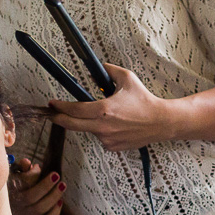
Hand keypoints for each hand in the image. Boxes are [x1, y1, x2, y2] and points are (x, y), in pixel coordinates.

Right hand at [8, 160, 65, 214]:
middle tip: (57, 175)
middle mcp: (16, 204)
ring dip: (53, 197)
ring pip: (40, 209)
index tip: (39, 167)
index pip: (20, 183)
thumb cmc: (19, 186)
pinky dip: (55, 212)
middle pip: (30, 197)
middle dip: (46, 186)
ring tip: (62, 186)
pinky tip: (60, 202)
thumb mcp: (18, 174)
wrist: (14, 207)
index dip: (32, 174)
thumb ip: (22, 167)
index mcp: (11, 190)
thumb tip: (27, 162)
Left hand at [48, 64, 170, 151]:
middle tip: (52, 115)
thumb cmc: (145, 101)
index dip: (60, 106)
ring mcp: (108, 139)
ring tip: (107, 117)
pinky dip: (102, 132)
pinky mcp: (113, 146)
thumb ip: (109, 70)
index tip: (52, 104)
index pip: (74, 109)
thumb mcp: (127, 78)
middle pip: (71, 125)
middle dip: (59, 119)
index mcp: (104, 109)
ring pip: (88, 130)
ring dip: (89, 123)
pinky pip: (101, 138)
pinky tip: (115, 126)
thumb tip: (98, 68)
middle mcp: (103, 126)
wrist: (161, 122)